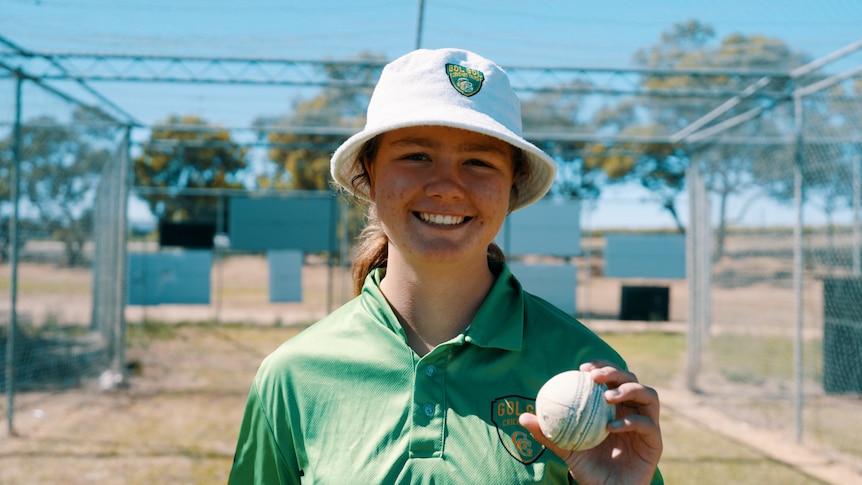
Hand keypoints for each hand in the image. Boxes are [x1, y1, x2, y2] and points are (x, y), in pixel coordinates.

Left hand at [518, 361, 661, 484]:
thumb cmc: (587, 469)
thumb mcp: (564, 449)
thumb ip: (547, 434)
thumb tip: (522, 417)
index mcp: (614, 405)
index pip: (611, 377)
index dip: (600, 366)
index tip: (582, 369)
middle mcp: (632, 410)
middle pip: (631, 379)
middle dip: (614, 371)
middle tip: (595, 377)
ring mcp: (647, 424)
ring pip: (648, 395)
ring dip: (628, 390)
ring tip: (607, 397)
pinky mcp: (655, 442)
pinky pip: (649, 424)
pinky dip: (632, 421)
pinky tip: (612, 425)